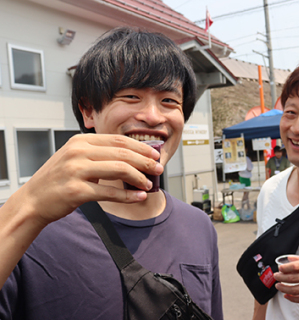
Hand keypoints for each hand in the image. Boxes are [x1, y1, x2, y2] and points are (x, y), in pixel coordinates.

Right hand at [17, 134, 161, 224]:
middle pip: (122, 154)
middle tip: (159, 169)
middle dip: (145, 162)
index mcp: (80, 141)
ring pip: (119, 170)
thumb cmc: (58, 179)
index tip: (156, 154)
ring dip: (139, 178)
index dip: (141, 147)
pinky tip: (138, 197)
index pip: (118, 140)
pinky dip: (128, 196)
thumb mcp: (75, 157)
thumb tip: (132, 156)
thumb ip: (99, 153)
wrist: (33, 200)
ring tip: (149, 184)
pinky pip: (109, 193)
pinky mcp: (76, 191)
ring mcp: (76, 171)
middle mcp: (78, 152)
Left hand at [274, 255, 298, 303]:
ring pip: (296, 289)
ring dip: (285, 288)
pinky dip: (293, 298)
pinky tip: (287, 296)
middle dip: (282, 277)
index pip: (296, 266)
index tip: (280, 268)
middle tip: (276, 276)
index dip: (285, 268)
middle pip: (294, 278)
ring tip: (278, 286)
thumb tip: (290, 258)